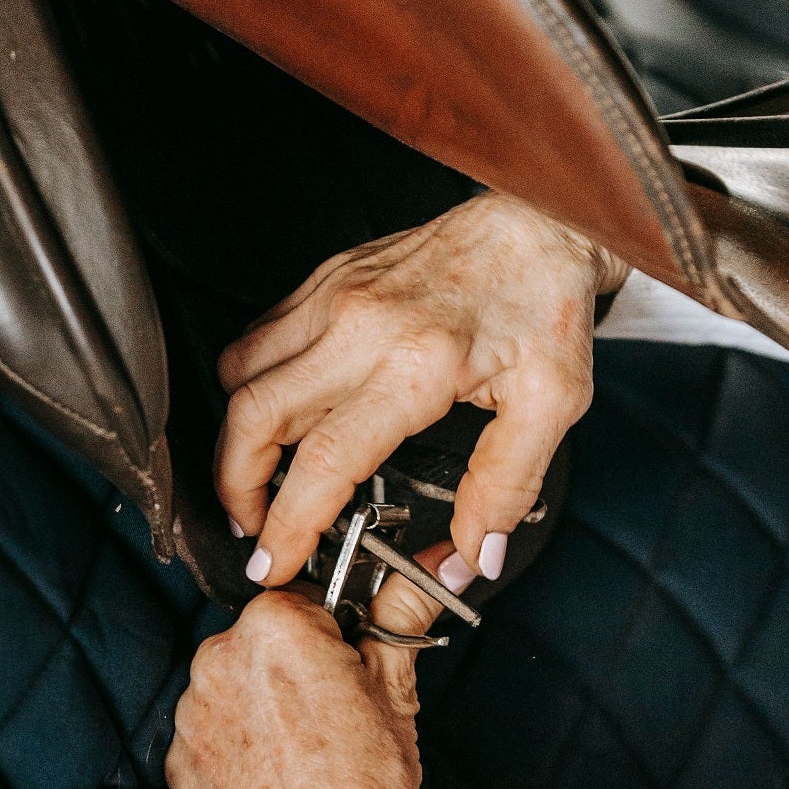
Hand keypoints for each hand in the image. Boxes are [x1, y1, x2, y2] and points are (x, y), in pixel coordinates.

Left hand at [168, 580, 432, 788]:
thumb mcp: (396, 694)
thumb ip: (399, 620)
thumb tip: (420, 581)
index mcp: (275, 631)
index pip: (297, 602)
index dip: (327, 633)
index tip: (343, 663)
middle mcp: (220, 664)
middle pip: (257, 648)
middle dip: (288, 673)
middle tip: (329, 719)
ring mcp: (191, 719)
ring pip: (230, 696)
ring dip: (258, 714)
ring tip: (302, 760)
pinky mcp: (179, 768)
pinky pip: (209, 745)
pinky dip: (235, 758)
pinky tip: (274, 783)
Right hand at [216, 192, 624, 589]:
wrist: (539, 225)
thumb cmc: (545, 309)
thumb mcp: (553, 405)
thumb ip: (507, 486)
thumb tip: (475, 557)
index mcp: (415, 364)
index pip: (323, 461)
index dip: (288, 524)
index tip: (274, 563)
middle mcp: (360, 326)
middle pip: (253, 416)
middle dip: (235, 486)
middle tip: (251, 526)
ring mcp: (334, 295)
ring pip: (240, 373)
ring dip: (237, 435)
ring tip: (260, 476)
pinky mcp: (326, 278)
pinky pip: (258, 336)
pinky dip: (250, 384)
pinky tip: (280, 414)